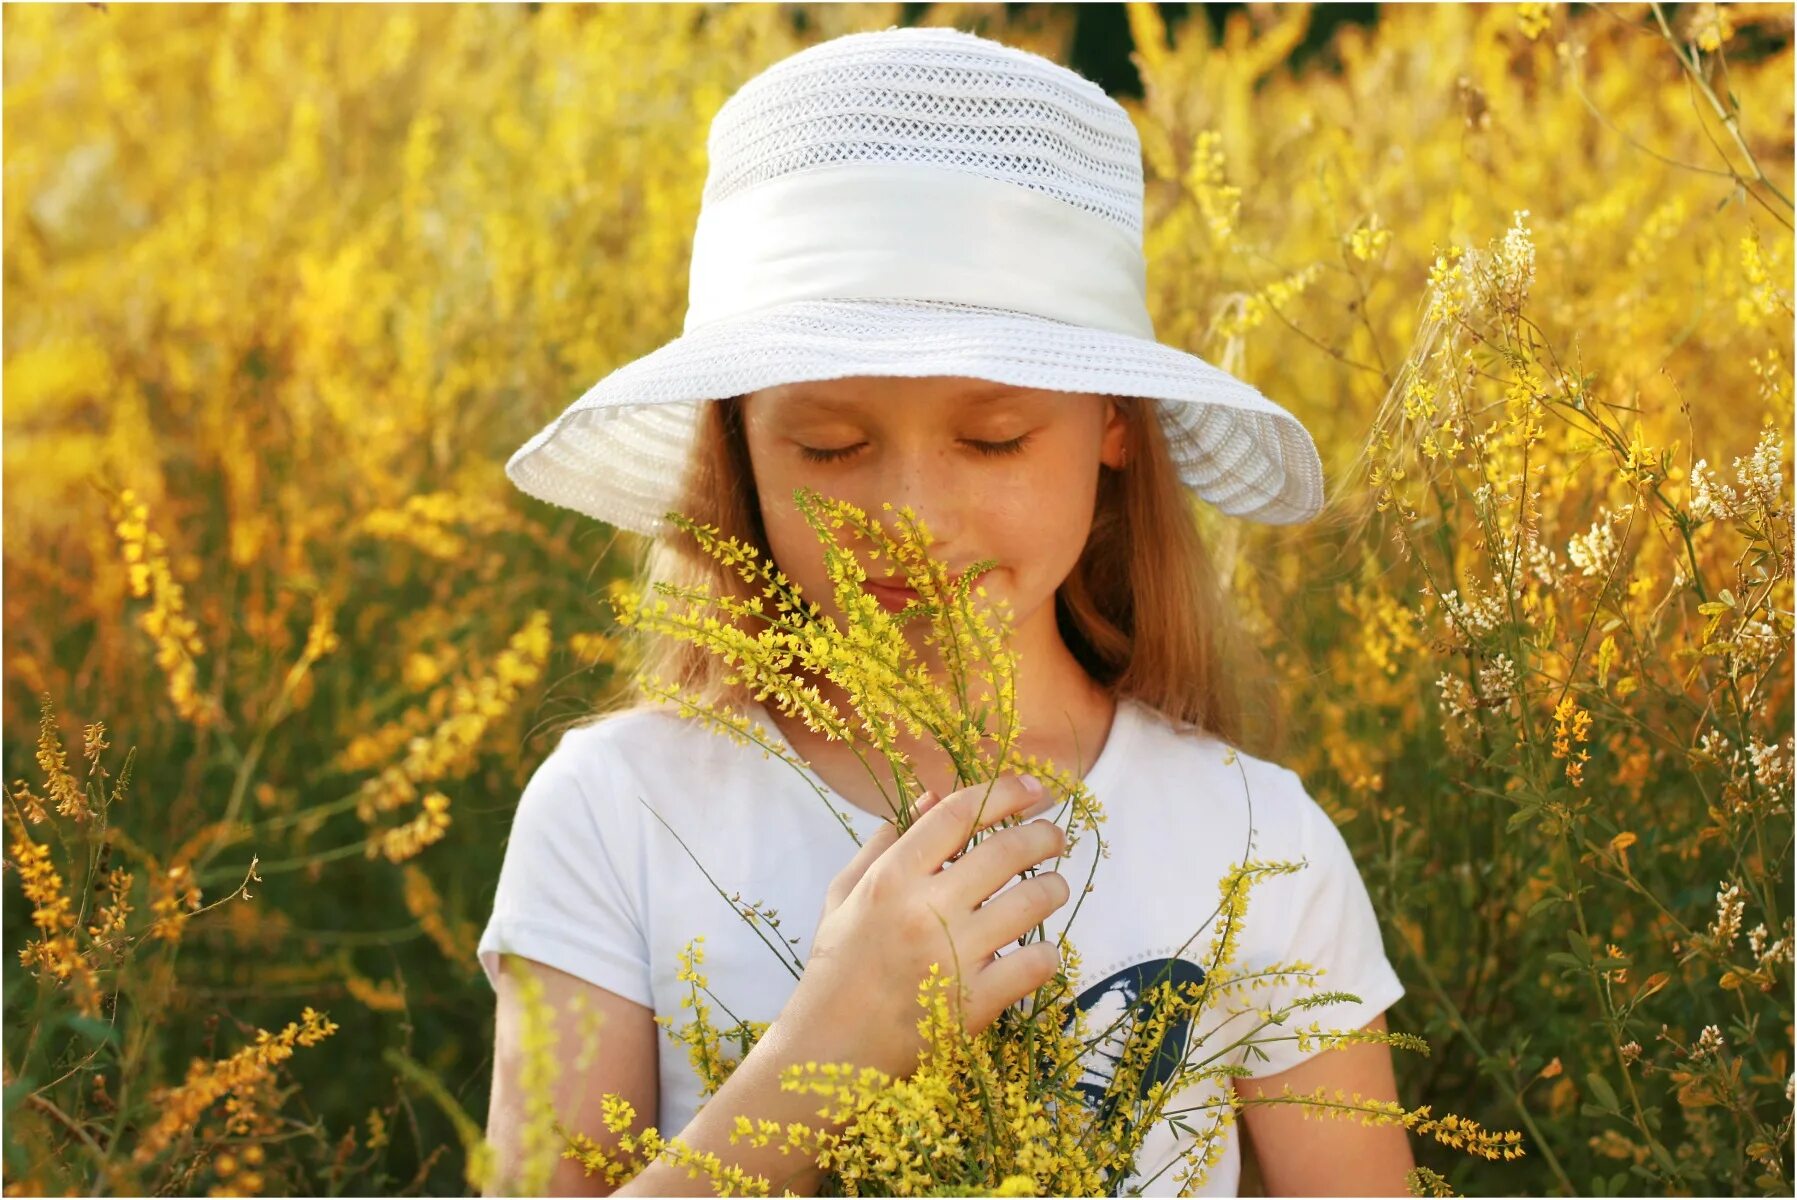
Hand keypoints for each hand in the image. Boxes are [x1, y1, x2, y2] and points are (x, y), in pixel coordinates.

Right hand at [785, 773, 1070, 1082]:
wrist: (831, 1048)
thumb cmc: (838, 965)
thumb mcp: (845, 894)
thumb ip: (884, 844)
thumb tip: (931, 797)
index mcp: (891, 877)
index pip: (959, 814)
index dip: (1004, 792)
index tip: (1033, 789)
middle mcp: (924, 909)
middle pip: (1007, 850)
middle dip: (1044, 835)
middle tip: (1054, 837)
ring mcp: (952, 957)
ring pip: (1032, 901)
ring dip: (1053, 888)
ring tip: (1052, 889)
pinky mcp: (974, 1003)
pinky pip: (1036, 963)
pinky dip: (1048, 954)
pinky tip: (1041, 952)